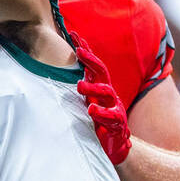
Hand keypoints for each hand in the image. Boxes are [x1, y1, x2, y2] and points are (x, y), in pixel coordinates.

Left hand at [73, 33, 130, 164]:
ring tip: (79, 85)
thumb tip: (62, 70)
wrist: (116, 146)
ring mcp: (114, 108)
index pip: (93, 65)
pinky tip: (91, 111)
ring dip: (93, 88)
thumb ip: (81, 87)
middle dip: (91, 60)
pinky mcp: (117, 125)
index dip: (85, 49)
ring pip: (106, 93)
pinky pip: (111, 117)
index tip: (73, 34)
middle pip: (102, 73)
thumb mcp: (87, 101)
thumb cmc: (99, 122)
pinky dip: (101, 113)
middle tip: (79, 51)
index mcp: (99, 88)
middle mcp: (108, 95)